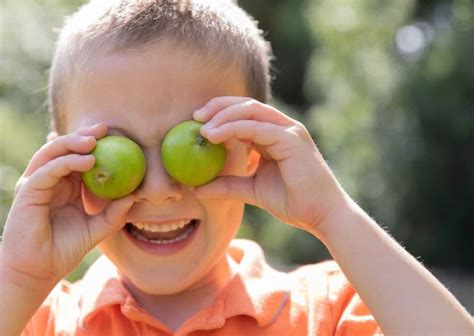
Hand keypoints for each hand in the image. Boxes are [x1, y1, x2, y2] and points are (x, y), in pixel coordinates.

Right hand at [1, 123, 134, 285]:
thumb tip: (135, 196)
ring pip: (51, 153)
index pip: (77, 156)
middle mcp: (48, 180)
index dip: (93, 143)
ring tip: (95, 140)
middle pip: (63, 148)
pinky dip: (66, 162)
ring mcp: (36, 184)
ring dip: (73, 142)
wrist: (39, 271)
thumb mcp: (97, 228)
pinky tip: (87, 160)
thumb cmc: (65, 249)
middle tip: (105, 128)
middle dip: (83, 135)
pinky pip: (47, 170)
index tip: (114, 134)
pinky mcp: (28, 192)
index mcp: (64, 186)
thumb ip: (115, 212)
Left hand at [193, 97, 346, 234]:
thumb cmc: (293, 203)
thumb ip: (228, 185)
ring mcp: (289, 131)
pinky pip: (257, 127)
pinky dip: (233, 127)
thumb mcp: (252, 191)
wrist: (321, 216)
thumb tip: (198, 187)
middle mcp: (283, 128)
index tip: (197, 123)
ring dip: (223, 115)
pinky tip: (214, 135)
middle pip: (246, 105)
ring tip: (202, 128)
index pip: (245, 114)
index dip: (220, 114)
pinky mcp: (291, 139)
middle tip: (195, 117)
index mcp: (275, 136)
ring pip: (251, 110)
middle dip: (218, 107)